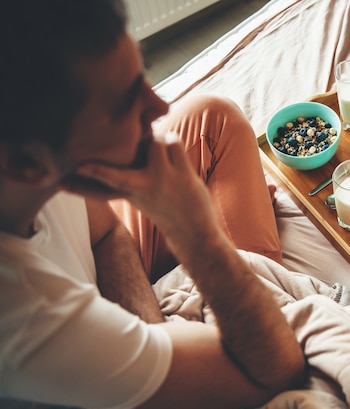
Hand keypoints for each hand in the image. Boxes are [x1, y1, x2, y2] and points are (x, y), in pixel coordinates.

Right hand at [62, 139, 217, 253]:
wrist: (195, 233)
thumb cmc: (169, 208)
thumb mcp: (142, 197)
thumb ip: (132, 177)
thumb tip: (137, 143)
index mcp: (126, 194)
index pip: (98, 191)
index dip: (79, 187)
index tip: (60, 184)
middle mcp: (140, 188)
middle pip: (112, 174)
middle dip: (97, 169)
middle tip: (81, 164)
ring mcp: (160, 180)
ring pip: (152, 141)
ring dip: (158, 140)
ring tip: (161, 151)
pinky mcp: (181, 175)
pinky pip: (172, 141)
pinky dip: (173, 142)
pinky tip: (174, 154)